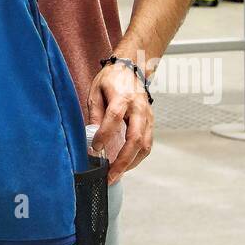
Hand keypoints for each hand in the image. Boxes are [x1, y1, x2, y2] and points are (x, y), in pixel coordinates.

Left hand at [88, 58, 153, 184]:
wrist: (132, 68)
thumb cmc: (111, 79)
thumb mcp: (96, 91)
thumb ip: (95, 113)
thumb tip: (92, 137)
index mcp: (123, 97)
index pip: (114, 118)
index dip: (104, 136)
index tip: (94, 150)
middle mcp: (139, 108)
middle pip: (135, 139)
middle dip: (122, 161)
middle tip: (109, 176)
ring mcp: (148, 116)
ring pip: (144, 145)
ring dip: (131, 163)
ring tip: (116, 174)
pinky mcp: (151, 123)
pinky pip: (147, 144)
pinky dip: (137, 157)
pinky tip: (125, 164)